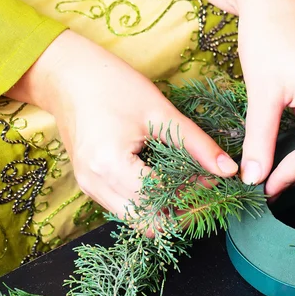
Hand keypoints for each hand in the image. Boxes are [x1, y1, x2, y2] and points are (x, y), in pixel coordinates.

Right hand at [6, 30, 238, 216]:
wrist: (66, 74)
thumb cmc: (112, 85)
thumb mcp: (160, 112)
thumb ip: (197, 145)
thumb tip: (228, 170)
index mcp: (110, 165)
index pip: (161, 199)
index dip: (192, 195)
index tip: (213, 182)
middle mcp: (95, 184)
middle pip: (147, 221)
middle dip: (179, 212)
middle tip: (203, 191)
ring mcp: (88, 187)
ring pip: (135, 219)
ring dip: (163, 210)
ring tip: (187, 185)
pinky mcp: (89, 184)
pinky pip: (124, 207)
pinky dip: (147, 202)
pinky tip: (165, 182)